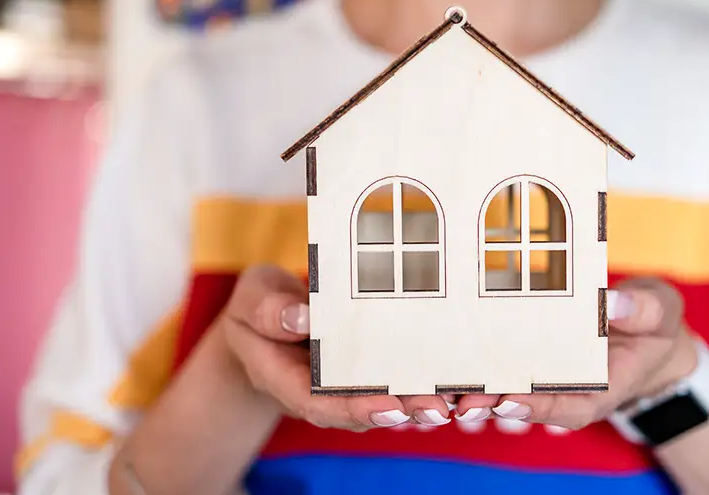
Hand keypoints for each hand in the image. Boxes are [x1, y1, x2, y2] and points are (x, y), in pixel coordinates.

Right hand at [218, 264, 450, 430]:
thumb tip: (301, 318)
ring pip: (384, 400)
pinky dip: (423, 381)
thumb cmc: (259, 305)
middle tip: (436, 408)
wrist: (267, 317)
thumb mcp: (253, 297)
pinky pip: (393, 378)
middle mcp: (320, 389)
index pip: (320, 403)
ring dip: (418, 401)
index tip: (388, 408)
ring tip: (454, 400)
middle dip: (401, 411)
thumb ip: (268, 310)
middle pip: (362, 408)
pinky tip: (455, 379)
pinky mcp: (366, 369)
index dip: (355, 408)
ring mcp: (345, 383)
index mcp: (286, 378)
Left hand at [454, 277, 698, 429]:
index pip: (570, 407)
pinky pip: (503, 367)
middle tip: (462, 401)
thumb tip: (613, 303)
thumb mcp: (661, 311)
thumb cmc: (654, 322)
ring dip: (477, 390)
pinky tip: (447, 358)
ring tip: (444, 388)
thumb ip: (644, 310)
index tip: (509, 400)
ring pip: (508, 390)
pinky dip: (477, 367)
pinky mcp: (531, 359)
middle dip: (494, 404)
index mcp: (603, 387)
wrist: (646, 328)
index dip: (539, 407)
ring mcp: (548, 378)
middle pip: (528, 404)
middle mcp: (569, 390)